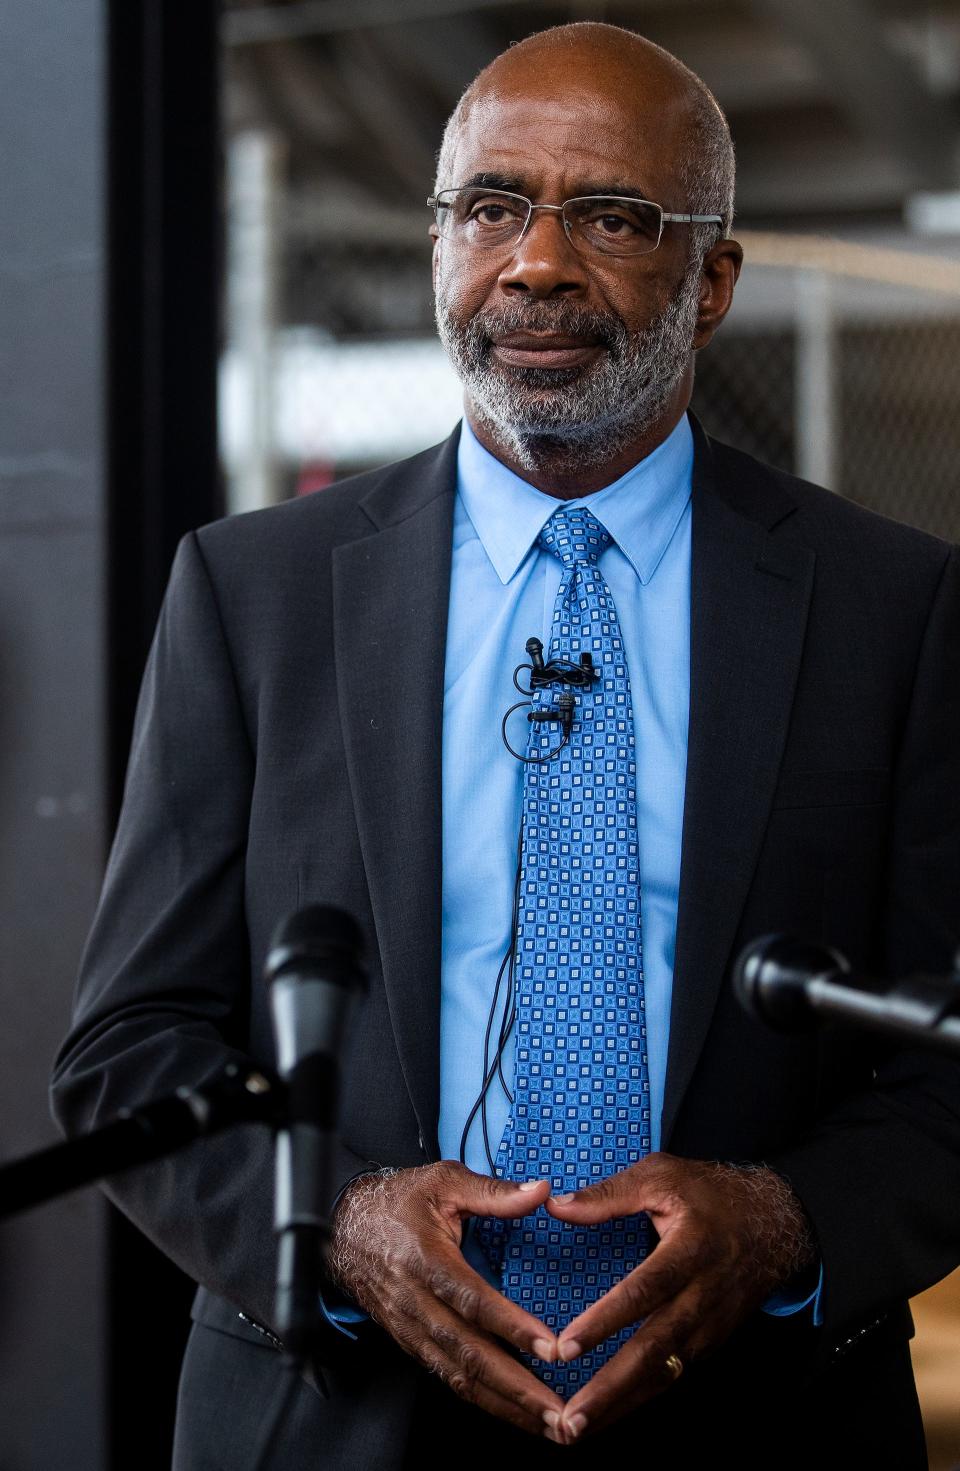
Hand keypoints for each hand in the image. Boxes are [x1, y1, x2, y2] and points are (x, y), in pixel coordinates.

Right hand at [327, 1162, 568, 1440]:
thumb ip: (492, 1192)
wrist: (340, 1228)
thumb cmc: (396, 1202)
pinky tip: (512, 1411)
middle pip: (469, 1354)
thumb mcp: (442, 1181)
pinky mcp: (410, 1342)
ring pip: (459, 1376)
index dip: (512, 1327)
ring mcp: (411, 1329)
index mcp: (425, 1259)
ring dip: (505, 1405)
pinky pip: (447, 1378)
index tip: (552, 1348)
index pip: (472, 1301)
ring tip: (548, 1424)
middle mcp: (416, 1302)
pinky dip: (482, 1400)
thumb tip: (540, 1192)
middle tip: (559, 1412)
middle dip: (517, 1388)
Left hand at [545, 1152, 816, 1442]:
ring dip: (621, 1404)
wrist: (776, 1224)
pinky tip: (607, 1413)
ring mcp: (709, 1326)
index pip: (644, 1292)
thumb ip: (610, 1194)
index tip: (566, 1346)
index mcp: (689, 1250)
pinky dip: (639, 1397)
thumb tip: (556, 1206)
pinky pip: (672, 1374)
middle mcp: (702, 1297)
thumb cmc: (712, 1195)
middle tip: (570, 1419)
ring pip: (663, 1373)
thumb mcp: (664, 1176)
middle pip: (654, 1350)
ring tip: (576, 1430)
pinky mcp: (710, 1342)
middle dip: (610, 1388)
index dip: (606, 1321)